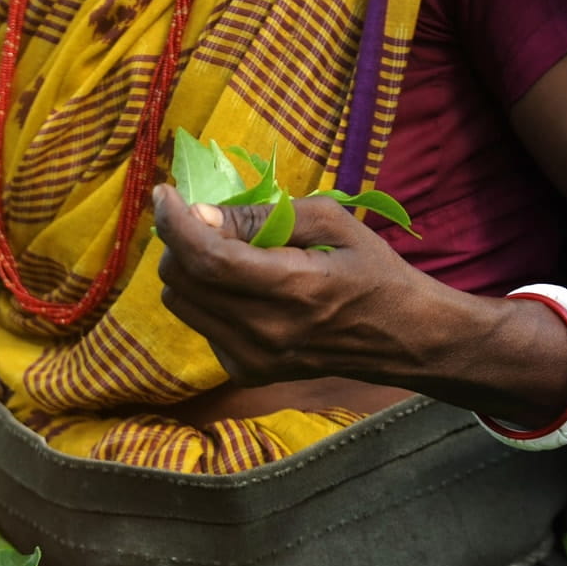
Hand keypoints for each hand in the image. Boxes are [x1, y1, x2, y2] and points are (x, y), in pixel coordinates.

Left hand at [151, 183, 453, 387]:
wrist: (401, 339)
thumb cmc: (371, 270)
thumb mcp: (331, 222)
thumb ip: (262, 216)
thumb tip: (200, 214)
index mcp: (294, 288)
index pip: (210, 259)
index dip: (176, 224)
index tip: (164, 193)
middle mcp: (265, 331)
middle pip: (181, 280)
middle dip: (179, 241)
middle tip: (202, 220)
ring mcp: (251, 358)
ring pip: (180, 303)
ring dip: (188, 269)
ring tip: (225, 253)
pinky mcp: (244, 372)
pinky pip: (200, 324)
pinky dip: (206, 298)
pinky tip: (243, 291)